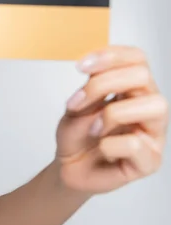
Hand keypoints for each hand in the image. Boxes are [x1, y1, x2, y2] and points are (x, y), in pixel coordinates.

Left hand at [55, 45, 168, 194]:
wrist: (69, 168)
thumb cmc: (77, 136)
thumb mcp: (75, 107)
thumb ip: (89, 89)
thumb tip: (96, 74)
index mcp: (132, 89)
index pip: (137, 59)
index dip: (111, 56)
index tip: (81, 66)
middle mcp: (147, 106)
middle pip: (143, 76)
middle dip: (105, 83)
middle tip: (78, 102)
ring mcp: (153, 133)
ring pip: (155, 105)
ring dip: (114, 113)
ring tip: (94, 129)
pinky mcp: (149, 161)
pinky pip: (136, 144)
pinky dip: (110, 144)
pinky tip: (102, 149)